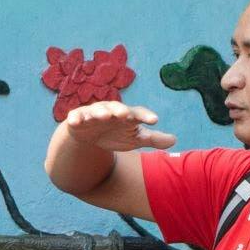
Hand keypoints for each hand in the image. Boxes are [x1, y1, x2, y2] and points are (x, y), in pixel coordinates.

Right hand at [60, 102, 176, 155]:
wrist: (89, 135)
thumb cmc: (116, 133)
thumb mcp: (134, 138)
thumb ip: (152, 139)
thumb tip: (174, 140)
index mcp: (127, 115)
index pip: (138, 113)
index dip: (146, 116)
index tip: (155, 121)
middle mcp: (111, 111)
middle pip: (116, 108)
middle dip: (120, 110)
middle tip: (125, 114)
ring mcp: (93, 114)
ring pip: (97, 110)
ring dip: (100, 112)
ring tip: (103, 116)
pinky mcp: (78, 118)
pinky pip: (76, 116)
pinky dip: (75, 118)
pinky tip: (75, 121)